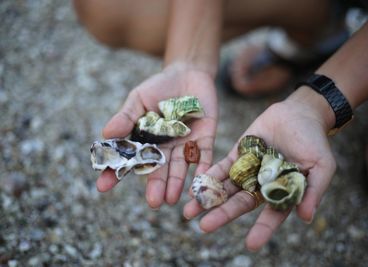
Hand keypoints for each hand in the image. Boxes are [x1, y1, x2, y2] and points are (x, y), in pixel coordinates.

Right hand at [96, 63, 217, 208]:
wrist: (189, 73)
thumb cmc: (159, 87)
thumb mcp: (139, 99)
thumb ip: (126, 117)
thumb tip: (105, 135)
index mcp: (146, 141)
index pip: (129, 160)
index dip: (116, 173)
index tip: (103, 186)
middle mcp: (165, 148)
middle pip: (158, 170)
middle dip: (155, 186)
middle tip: (153, 203)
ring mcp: (185, 145)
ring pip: (180, 167)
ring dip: (176, 182)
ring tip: (171, 199)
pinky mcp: (205, 139)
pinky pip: (204, 155)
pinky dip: (202, 167)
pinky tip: (199, 179)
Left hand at [183, 95, 335, 250]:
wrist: (300, 113)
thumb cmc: (315, 142)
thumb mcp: (322, 166)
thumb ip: (313, 190)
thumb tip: (306, 217)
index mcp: (282, 192)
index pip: (271, 214)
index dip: (262, 229)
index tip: (251, 245)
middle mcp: (261, 185)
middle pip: (241, 203)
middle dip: (223, 215)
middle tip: (204, 227)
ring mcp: (248, 170)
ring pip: (226, 188)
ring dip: (208, 199)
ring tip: (189, 212)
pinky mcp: (238, 154)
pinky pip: (221, 167)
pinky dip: (209, 177)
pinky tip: (194, 186)